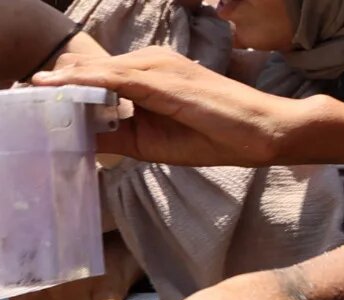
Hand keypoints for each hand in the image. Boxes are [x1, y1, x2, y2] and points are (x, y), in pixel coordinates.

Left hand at [32, 47, 309, 167]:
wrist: (267, 132)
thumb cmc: (224, 138)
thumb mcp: (161, 142)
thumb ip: (123, 134)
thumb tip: (84, 139)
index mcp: (153, 76)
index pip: (100, 79)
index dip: (68, 89)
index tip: (38, 101)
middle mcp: (151, 62)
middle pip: (92, 70)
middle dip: (58, 85)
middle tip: (23, 98)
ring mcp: (156, 65)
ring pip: (96, 71)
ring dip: (62, 83)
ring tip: (31, 94)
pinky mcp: (161, 77)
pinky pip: (111, 77)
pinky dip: (80, 82)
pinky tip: (55, 88)